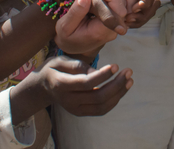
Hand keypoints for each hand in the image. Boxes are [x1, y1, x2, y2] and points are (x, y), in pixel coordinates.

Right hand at [14, 55, 131, 118]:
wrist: (44, 87)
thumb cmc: (55, 69)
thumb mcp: (61, 60)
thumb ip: (78, 66)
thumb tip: (97, 72)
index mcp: (61, 85)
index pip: (86, 83)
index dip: (103, 75)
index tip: (116, 65)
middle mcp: (68, 100)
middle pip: (97, 97)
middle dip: (116, 84)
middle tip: (128, 71)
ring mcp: (75, 109)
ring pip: (102, 106)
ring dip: (119, 93)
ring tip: (129, 79)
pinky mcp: (81, 112)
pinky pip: (101, 110)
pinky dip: (114, 100)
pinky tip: (122, 88)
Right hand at [70, 0, 126, 35]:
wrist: (72, 43)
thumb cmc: (67, 35)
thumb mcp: (65, 26)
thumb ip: (76, 12)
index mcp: (101, 32)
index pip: (116, 13)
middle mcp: (113, 29)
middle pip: (124, 6)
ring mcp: (116, 24)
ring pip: (124, 3)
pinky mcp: (116, 18)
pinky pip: (120, 3)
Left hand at [94, 0, 160, 28]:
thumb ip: (106, 10)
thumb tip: (121, 23)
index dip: (145, 2)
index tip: (131, 11)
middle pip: (154, 1)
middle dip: (143, 13)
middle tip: (127, 20)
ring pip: (151, 9)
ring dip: (140, 18)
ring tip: (125, 22)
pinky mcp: (136, 2)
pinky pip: (145, 14)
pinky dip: (137, 21)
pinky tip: (125, 22)